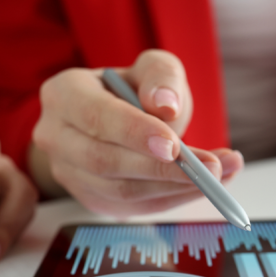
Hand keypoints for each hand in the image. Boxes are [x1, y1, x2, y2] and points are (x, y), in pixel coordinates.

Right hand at [32, 49, 243, 216]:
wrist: (116, 119)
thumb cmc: (133, 90)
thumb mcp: (152, 68)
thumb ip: (161, 77)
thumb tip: (164, 106)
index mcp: (63, 94)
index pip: (96, 117)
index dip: (134, 133)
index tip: (175, 145)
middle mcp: (55, 136)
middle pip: (105, 161)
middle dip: (162, 169)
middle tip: (212, 168)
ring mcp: (68, 173)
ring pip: (120, 191)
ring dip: (174, 187)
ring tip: (220, 175)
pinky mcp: (89, 199)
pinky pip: (131, 208)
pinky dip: (170, 200)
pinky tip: (201, 187)